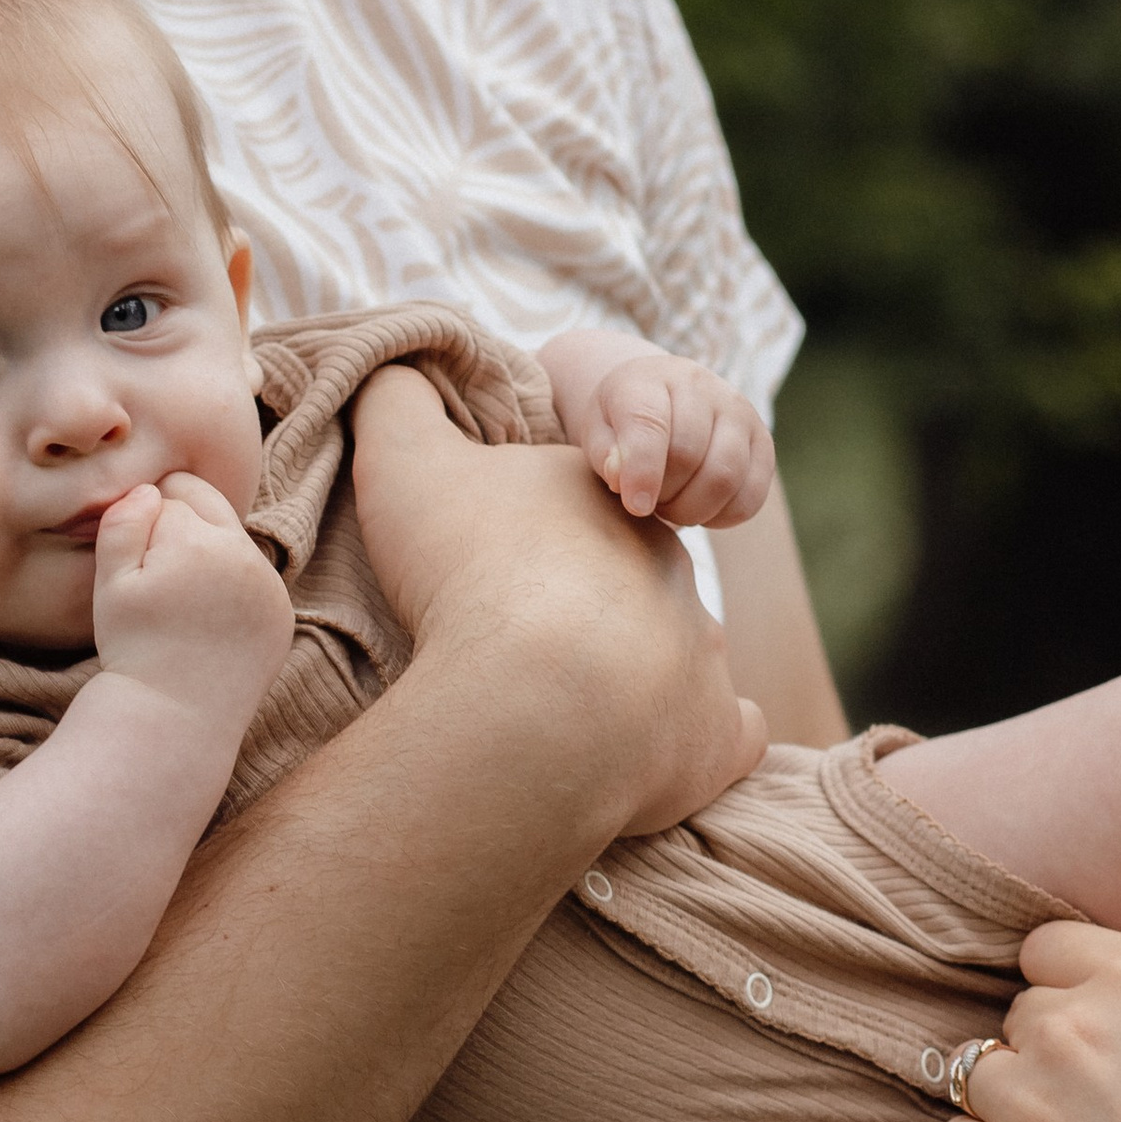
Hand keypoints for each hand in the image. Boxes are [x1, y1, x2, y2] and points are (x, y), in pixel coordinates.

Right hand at [92, 477, 291, 722]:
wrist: (174, 718)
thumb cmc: (133, 650)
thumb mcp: (110, 586)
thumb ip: (122, 524)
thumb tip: (149, 489)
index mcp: (197, 540)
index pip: (168, 497)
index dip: (141, 528)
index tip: (135, 570)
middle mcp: (244, 554)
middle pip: (208, 504)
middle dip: (180, 523)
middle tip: (157, 572)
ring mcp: (270, 584)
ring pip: (232, 539)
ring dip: (208, 552)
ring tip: (181, 600)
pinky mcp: (282, 612)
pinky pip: (254, 576)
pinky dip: (233, 586)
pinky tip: (209, 620)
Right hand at [349, 363, 764, 833]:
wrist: (535, 695)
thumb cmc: (469, 572)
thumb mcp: (404, 461)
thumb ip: (397, 403)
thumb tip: (394, 366)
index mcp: (605, 502)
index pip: (579, 506)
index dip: (532, 535)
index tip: (488, 569)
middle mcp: (669, 568)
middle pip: (629, 579)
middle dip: (586, 606)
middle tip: (519, 647)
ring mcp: (700, 651)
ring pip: (679, 651)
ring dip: (635, 675)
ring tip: (568, 713)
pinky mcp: (712, 736)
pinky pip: (726, 734)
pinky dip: (695, 744)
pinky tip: (650, 755)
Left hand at [541, 327, 776, 528]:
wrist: (661, 403)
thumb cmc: (622, 425)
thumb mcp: (599, 434)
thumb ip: (606, 457)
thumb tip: (623, 478)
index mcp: (650, 379)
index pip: (650, 426)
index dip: (643, 472)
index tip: (635, 506)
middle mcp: (701, 386)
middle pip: (689, 457)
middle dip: (664, 495)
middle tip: (649, 501)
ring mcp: (739, 412)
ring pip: (725, 478)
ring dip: (693, 510)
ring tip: (671, 505)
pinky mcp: (762, 442)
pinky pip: (751, 497)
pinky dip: (722, 517)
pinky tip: (699, 509)